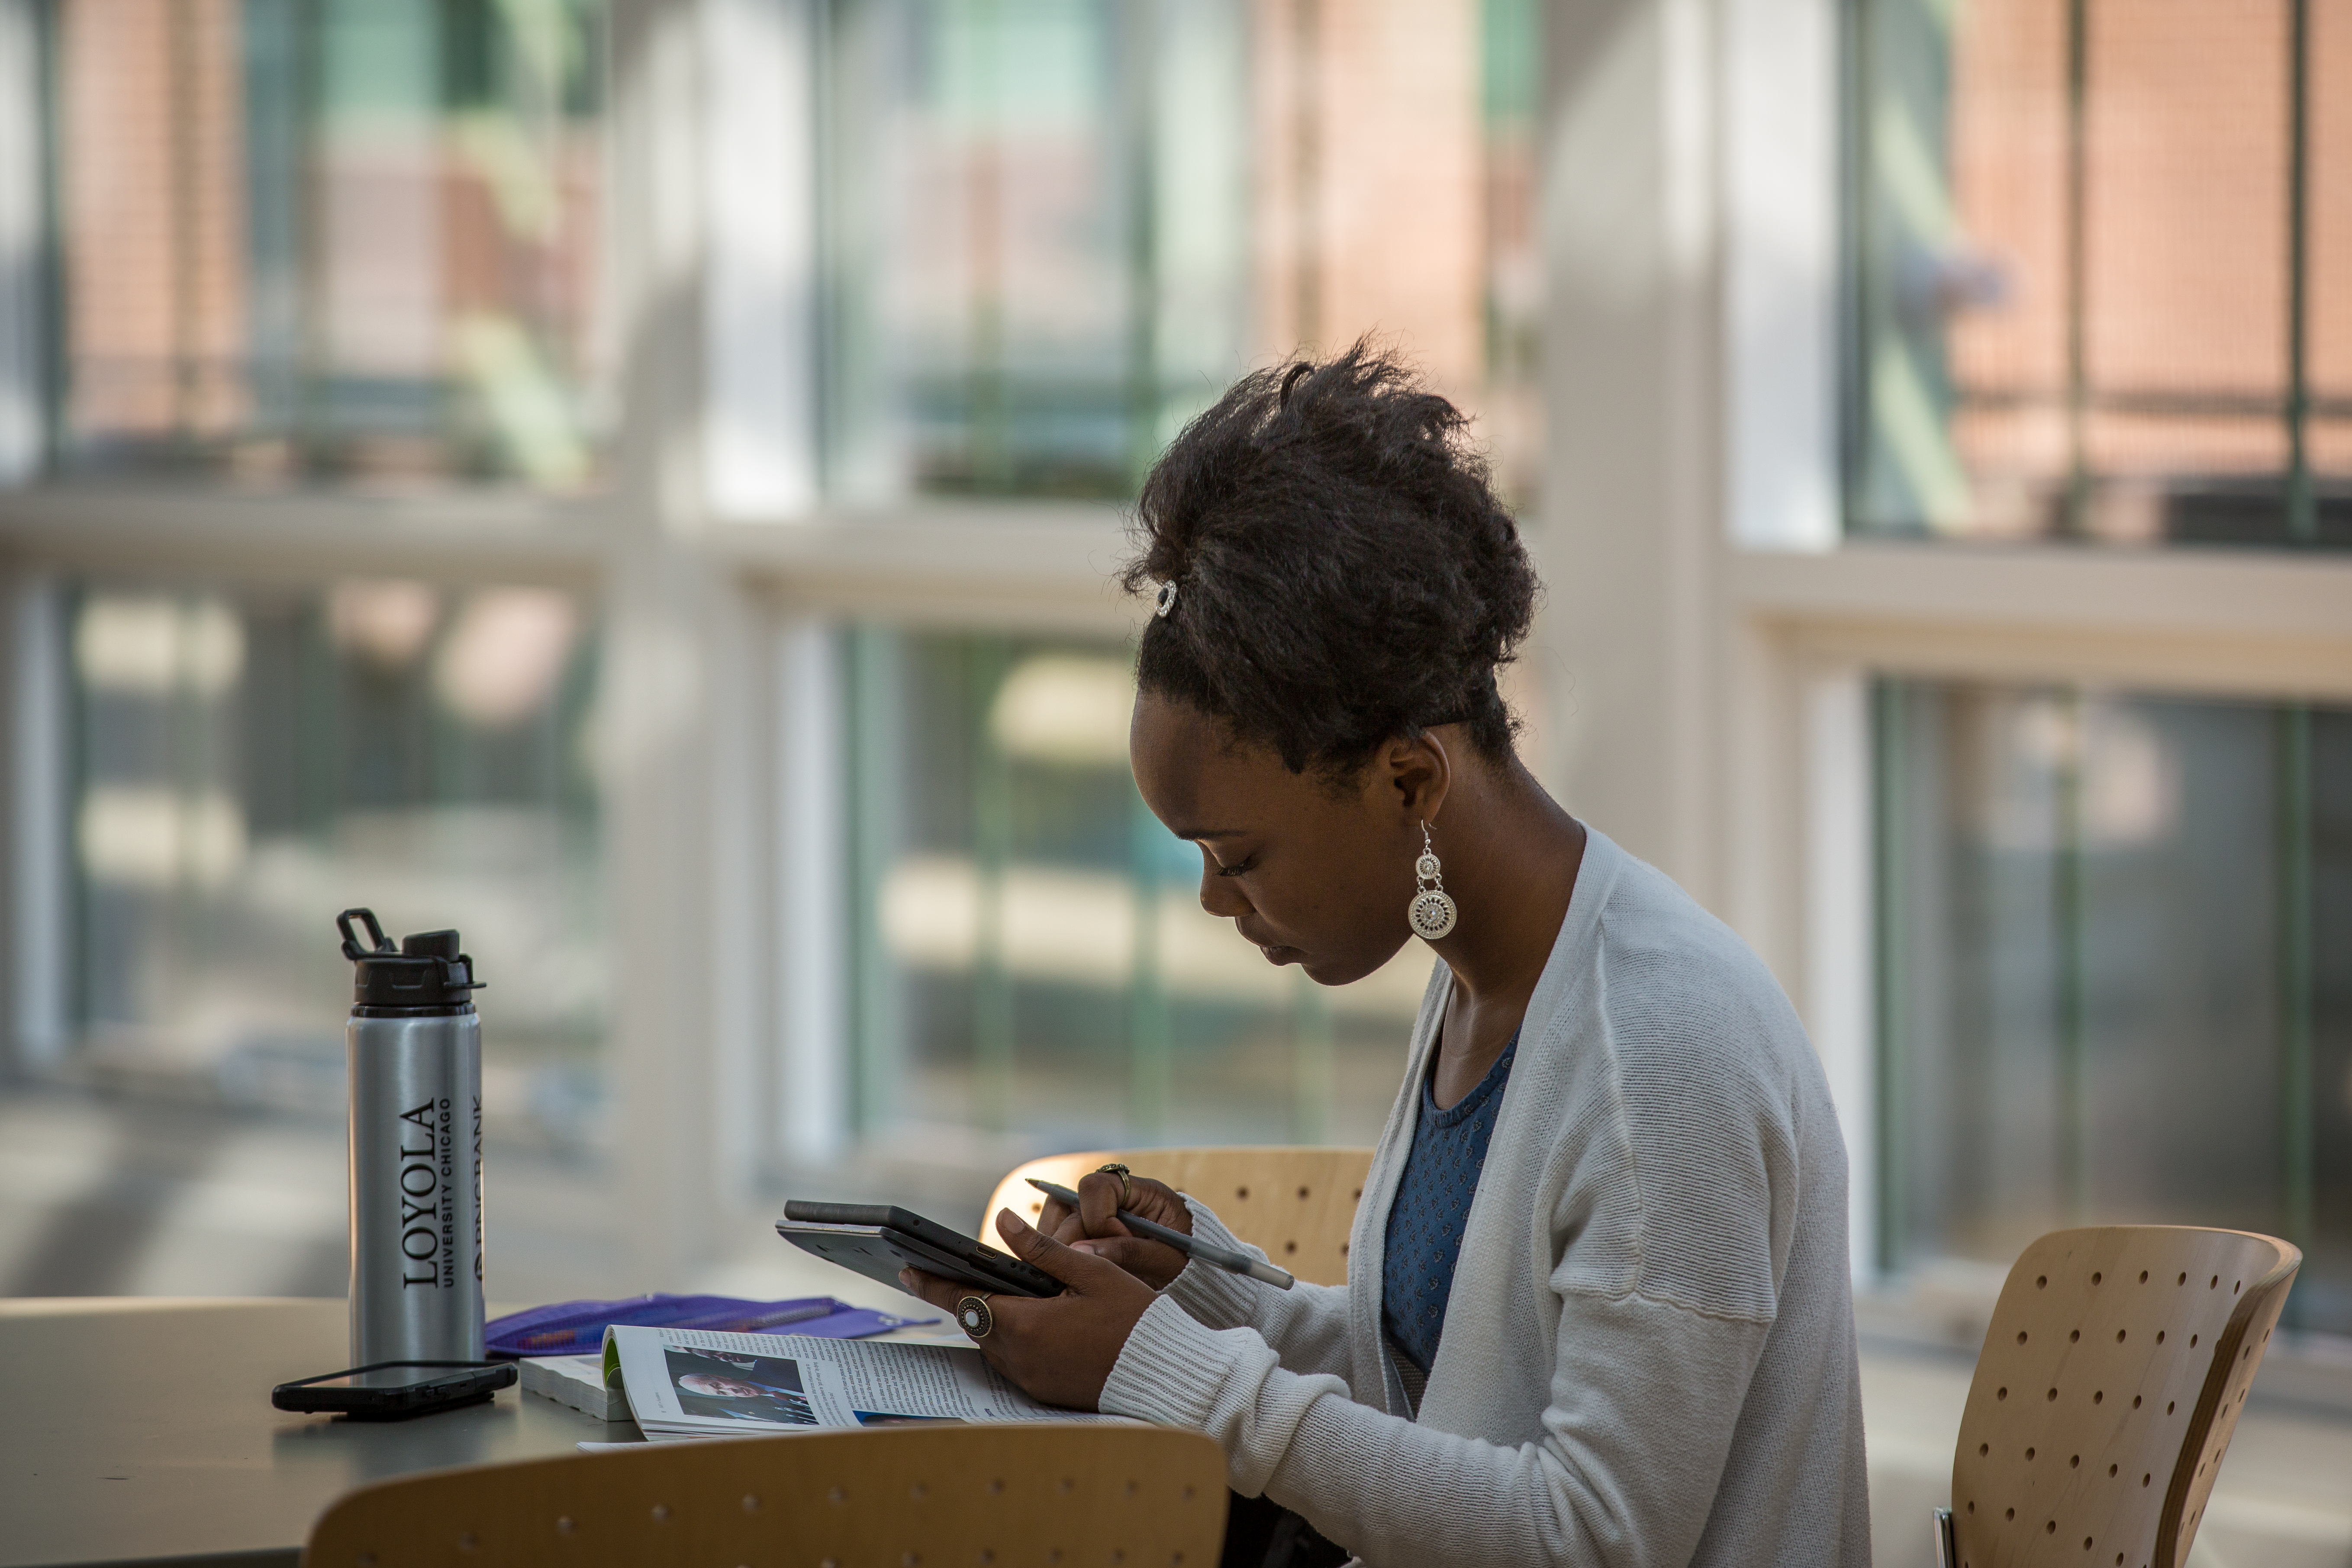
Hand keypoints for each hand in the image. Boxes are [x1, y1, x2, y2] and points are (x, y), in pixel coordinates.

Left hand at [898, 1209, 1157, 1409]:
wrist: (1165, 1371)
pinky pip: (1014, 1361)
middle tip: (959, 1273)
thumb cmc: (1134, 1317)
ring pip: (994, 1342)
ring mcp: (1031, 1379)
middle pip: (978, 1321)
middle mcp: (1019, 1357)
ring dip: (993, 1318)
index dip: (933, 1284)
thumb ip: (1042, 1249)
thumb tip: (1004, 1222)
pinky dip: (1013, 1338)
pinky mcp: (1043, 1391)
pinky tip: (1033, 1321)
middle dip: (970, 1297)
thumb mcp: (1091, 1270)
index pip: (965, 1299)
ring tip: (1002, 1293)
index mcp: (1026, 1324)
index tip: (907, 1271)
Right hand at [1037, 1170, 1193, 1290]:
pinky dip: (1058, 1254)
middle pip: (1069, 1204)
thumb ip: (1131, 1253)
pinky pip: (1059, 1236)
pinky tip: (1067, 1276)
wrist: (1197, 1277)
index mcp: (1141, 1192)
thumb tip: (1082, 1253)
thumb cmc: (1189, 1263)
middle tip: (1081, 1268)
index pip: (1097, 1187)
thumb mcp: (1168, 1260)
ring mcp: (1097, 1216)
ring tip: (1072, 1272)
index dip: (1098, 1218)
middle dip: (1070, 1238)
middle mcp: (1113, 1198)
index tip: (1115, 1244)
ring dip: (1058, 1245)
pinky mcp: (1087, 1235)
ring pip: (1057, 1218)